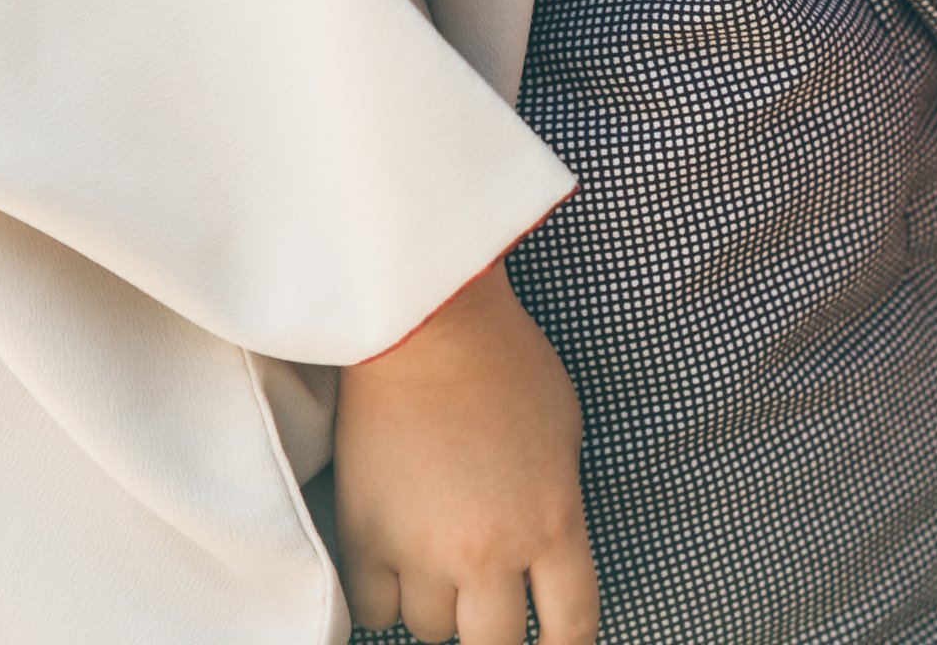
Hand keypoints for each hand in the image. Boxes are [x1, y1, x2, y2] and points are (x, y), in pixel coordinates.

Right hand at [335, 261, 598, 644]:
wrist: (425, 323)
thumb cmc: (505, 360)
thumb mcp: (563, 429)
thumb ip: (557, 501)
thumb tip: (548, 554)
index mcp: (552, 520)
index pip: (572, 624)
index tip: (555, 643)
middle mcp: (490, 550)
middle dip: (496, 627)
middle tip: (489, 601)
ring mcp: (422, 550)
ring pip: (432, 629)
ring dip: (441, 602)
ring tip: (438, 553)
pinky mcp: (364, 538)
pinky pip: (374, 609)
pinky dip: (386, 592)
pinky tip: (395, 556)